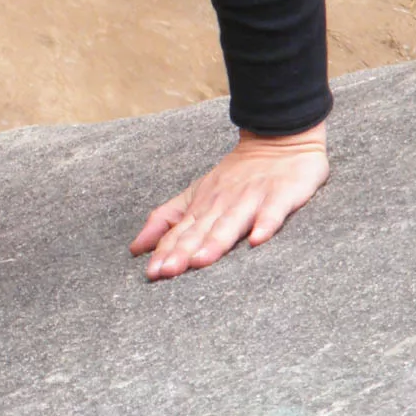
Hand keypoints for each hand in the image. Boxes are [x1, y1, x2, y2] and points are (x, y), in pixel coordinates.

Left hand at [129, 121, 328, 279]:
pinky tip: (256, 240)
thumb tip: (135, 248)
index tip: (152, 273)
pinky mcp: (279, 194)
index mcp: (200, 207)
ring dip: (215, 242)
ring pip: (230, 223)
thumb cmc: (233, 177)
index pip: (178, 233)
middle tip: (167, 272)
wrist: (276, 141)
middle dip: (182, 252)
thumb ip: (164, 220)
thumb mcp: (194, 195)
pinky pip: (272, 212)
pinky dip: (265, 224)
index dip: (164, 253)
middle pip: (200, 232)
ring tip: (201, 261)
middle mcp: (222, 204)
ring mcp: (250, 199)